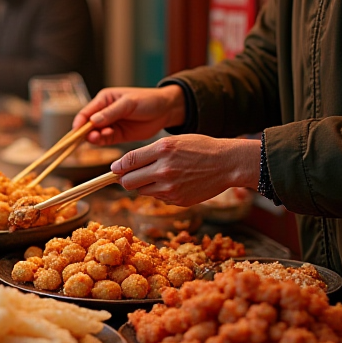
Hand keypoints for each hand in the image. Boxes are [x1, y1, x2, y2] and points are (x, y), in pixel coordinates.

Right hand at [72, 86, 185, 145]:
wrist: (166, 110)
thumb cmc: (147, 100)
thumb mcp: (128, 103)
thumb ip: (110, 113)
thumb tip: (92, 121)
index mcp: (104, 100)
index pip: (86, 112)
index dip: (79, 122)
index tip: (76, 131)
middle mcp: (103, 113)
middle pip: (87, 125)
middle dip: (86, 131)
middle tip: (91, 136)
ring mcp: (110, 125)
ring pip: (95, 134)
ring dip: (95, 137)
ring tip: (101, 136)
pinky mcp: (117, 135)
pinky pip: (105, 140)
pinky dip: (103, 140)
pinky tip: (107, 136)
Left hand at [110, 135, 259, 205]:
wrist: (228, 164)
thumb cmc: (200, 148)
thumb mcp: (174, 142)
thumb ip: (149, 152)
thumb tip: (124, 166)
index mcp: (163, 149)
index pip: (129, 160)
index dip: (117, 167)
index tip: (113, 169)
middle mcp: (164, 169)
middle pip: (128, 182)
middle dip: (124, 180)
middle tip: (127, 177)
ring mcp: (171, 187)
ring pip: (141, 191)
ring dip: (142, 185)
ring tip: (157, 176)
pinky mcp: (178, 200)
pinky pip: (157, 197)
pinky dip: (159, 191)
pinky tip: (173, 182)